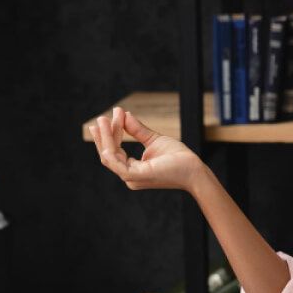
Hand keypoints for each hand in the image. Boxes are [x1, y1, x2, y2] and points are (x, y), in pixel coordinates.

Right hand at [88, 106, 205, 191]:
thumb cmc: (178, 157)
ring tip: (103, 120)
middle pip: (108, 155)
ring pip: (109, 156)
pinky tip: (109, 130)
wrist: (194, 168)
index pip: (114, 153)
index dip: (109, 136)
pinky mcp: (136, 176)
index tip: (108, 118)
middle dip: (102, 136)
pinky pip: (116, 161)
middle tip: (99, 118)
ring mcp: (132, 178)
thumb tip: (123, 114)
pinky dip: (110, 144)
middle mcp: (129, 176)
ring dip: (104, 137)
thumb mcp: (153, 139)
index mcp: (133, 170)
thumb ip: (137, 130)